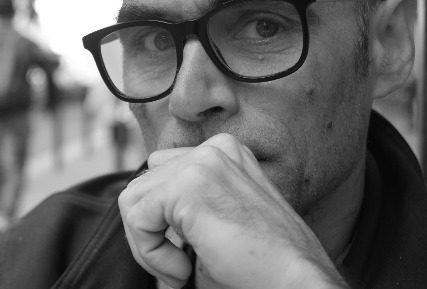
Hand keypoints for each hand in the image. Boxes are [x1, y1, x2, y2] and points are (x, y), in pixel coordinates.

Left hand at [117, 133, 347, 288]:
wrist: (293, 278)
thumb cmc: (263, 264)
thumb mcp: (216, 222)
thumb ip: (183, 208)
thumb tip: (138, 216)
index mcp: (226, 155)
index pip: (163, 175)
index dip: (161, 222)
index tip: (184, 257)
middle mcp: (216, 150)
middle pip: (144, 185)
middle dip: (149, 234)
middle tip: (178, 269)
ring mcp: (203, 161)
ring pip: (133, 200)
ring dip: (148, 246)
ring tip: (180, 270)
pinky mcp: (189, 184)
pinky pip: (136, 217)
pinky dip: (150, 253)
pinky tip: (182, 269)